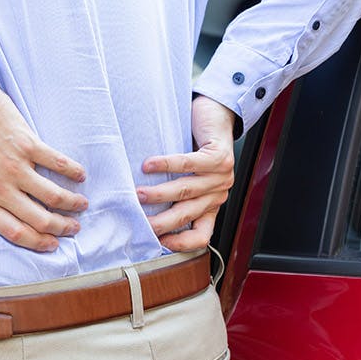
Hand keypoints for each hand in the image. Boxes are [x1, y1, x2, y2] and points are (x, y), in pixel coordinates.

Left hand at [0, 86, 87, 251]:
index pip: (15, 232)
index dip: (37, 243)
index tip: (51, 245)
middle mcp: (1, 188)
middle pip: (39, 219)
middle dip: (60, 228)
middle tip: (72, 229)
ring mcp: (16, 166)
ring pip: (52, 195)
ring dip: (71, 204)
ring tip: (81, 205)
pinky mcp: (26, 143)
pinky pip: (56, 161)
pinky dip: (72, 170)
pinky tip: (81, 175)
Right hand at [136, 96, 235, 250]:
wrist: (217, 116)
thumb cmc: (197, 147)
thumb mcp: (189, 178)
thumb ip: (175, 196)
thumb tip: (142, 211)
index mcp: (211, 205)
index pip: (202, 235)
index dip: (181, 243)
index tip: (158, 240)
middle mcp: (218, 194)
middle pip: (188, 214)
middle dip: (162, 221)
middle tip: (141, 222)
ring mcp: (221, 176)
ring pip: (186, 190)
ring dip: (159, 194)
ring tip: (139, 193)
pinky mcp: (219, 156)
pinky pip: (188, 163)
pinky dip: (166, 165)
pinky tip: (148, 165)